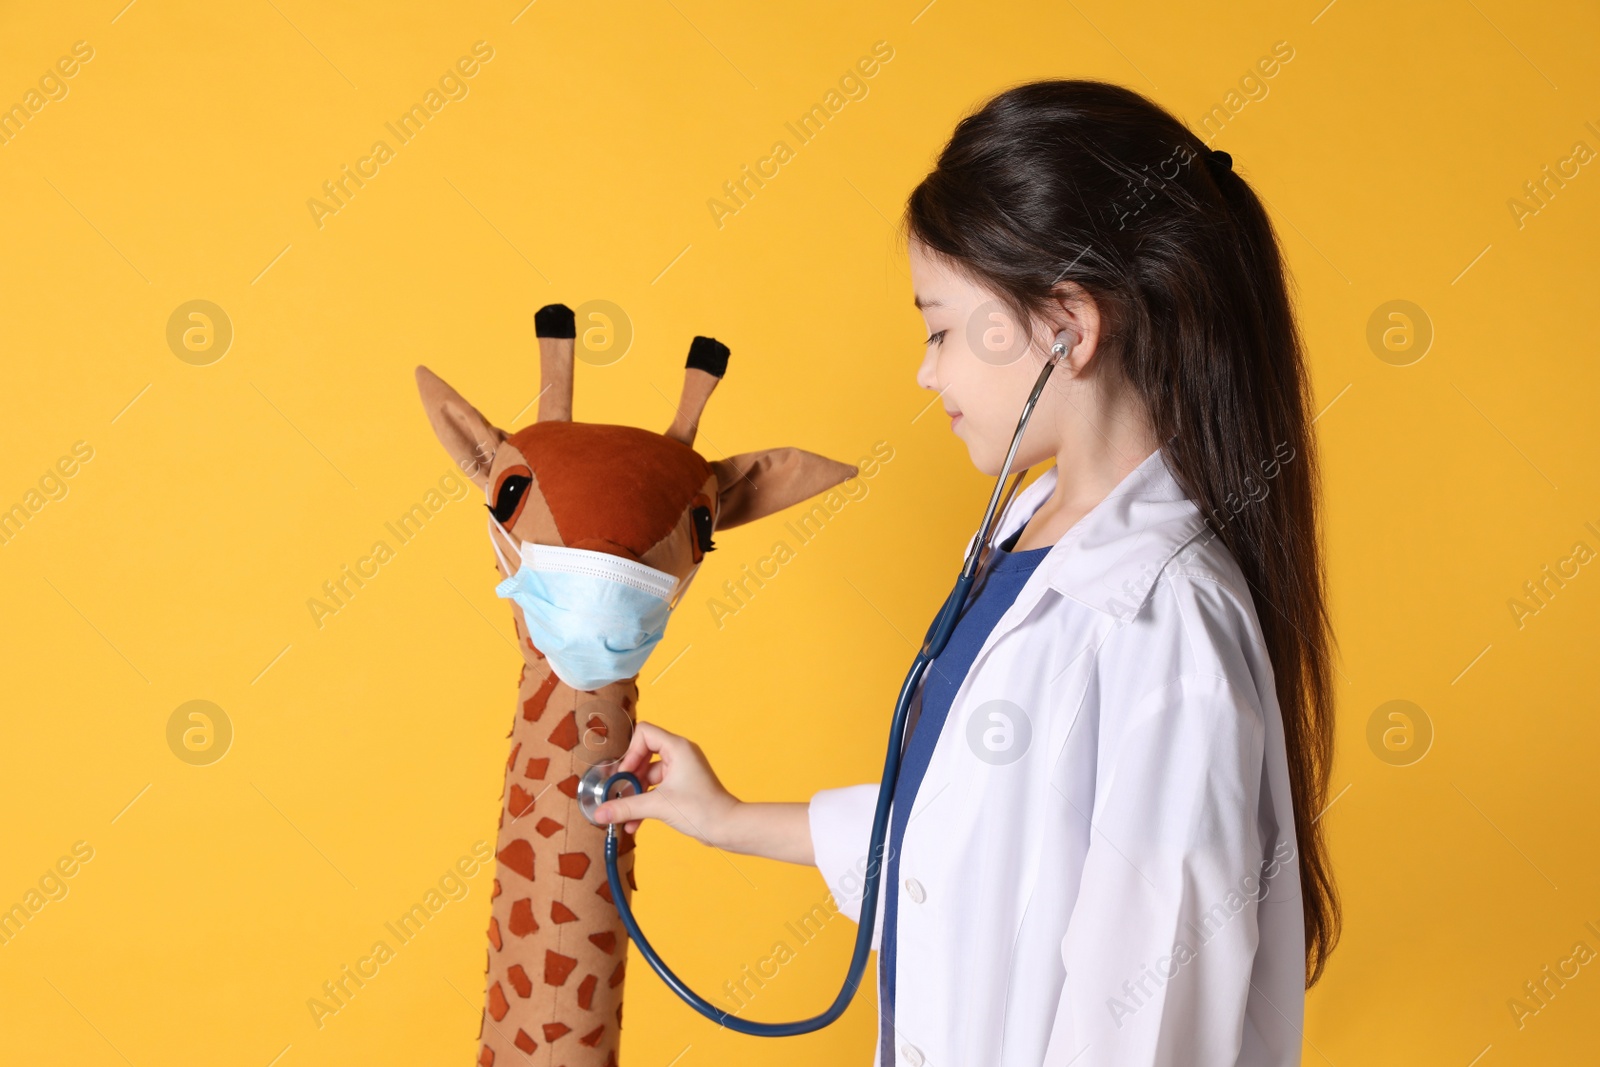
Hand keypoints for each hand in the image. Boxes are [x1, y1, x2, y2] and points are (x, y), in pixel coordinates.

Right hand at [593, 721, 739, 845]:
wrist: (727, 827)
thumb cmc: (702, 810)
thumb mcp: (658, 806)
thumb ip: (626, 807)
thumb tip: (600, 813)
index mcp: (678, 748)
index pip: (645, 733)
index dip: (631, 752)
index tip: (625, 775)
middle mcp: (680, 754)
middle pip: (643, 755)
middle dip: (629, 778)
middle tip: (619, 795)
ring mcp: (681, 770)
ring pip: (648, 776)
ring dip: (635, 795)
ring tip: (624, 814)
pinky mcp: (681, 786)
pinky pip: (656, 788)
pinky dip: (645, 802)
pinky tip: (635, 823)